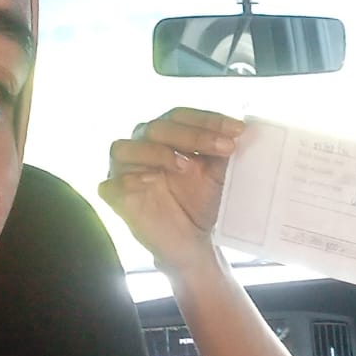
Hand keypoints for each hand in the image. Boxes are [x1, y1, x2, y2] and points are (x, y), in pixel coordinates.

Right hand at [98, 108, 243, 272]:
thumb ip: (224, 150)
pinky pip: (110, 184)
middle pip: (156, 127)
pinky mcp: (115, 197)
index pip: (181, 115)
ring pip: (124, 148)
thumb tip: (245, 130)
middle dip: (192, 135)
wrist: (192, 240)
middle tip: (224, 147)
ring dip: (157, 152)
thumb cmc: (202, 200)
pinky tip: (153, 181)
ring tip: (186, 166)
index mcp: (166, 134)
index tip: (238, 131)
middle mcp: (142, 146)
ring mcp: (124, 171)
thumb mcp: (219, 173)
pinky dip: (128, 180)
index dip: (208, 120)